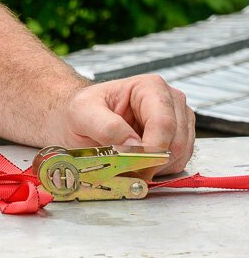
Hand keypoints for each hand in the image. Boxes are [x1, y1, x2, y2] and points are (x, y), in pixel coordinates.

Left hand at [56, 74, 195, 175]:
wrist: (77, 119)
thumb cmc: (81, 111)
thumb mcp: (82, 113)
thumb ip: (106, 127)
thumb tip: (134, 145)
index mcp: (150, 87)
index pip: (163, 123)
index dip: (150, 148)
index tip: (132, 162)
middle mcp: (170, 102)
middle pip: (176, 142)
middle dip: (150, 160)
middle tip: (124, 165)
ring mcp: (178, 123)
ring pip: (179, 156)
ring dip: (153, 166)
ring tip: (125, 159)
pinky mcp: (178, 142)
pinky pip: (176, 165)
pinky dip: (157, 169)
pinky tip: (136, 160)